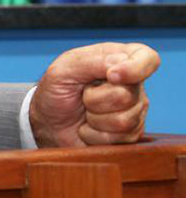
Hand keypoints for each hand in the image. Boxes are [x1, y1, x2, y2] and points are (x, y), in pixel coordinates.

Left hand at [29, 42, 158, 147]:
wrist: (49, 123)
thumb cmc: (56, 91)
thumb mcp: (64, 69)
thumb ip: (92, 61)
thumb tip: (121, 64)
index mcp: (119, 59)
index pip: (147, 58)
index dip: (135, 68)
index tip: (111, 76)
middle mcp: (133, 84)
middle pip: (126, 95)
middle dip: (94, 99)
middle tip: (82, 95)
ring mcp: (135, 110)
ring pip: (123, 120)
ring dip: (94, 118)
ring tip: (85, 111)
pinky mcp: (132, 134)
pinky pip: (118, 138)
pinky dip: (94, 134)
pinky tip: (89, 127)